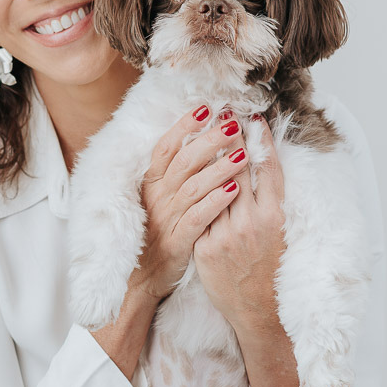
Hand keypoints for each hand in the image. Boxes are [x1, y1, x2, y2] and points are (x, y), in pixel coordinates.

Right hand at [131, 106, 250, 301]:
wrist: (143, 278)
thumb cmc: (158, 233)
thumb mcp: (160, 199)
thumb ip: (176, 173)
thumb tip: (198, 139)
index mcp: (151, 184)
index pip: (166, 147)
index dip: (184, 126)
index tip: (206, 108)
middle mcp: (157, 198)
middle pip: (184, 161)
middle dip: (210, 140)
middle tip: (234, 123)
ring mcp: (167, 219)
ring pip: (194, 187)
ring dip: (220, 167)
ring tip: (243, 152)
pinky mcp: (178, 241)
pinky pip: (198, 218)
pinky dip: (216, 201)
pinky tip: (235, 189)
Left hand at [192, 115, 286, 333]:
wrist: (257, 311)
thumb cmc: (270, 270)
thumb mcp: (277, 234)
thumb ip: (268, 204)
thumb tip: (260, 169)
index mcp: (275, 218)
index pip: (269, 170)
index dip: (263, 142)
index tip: (256, 119)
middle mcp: (252, 223)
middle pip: (240, 170)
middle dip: (232, 138)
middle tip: (226, 112)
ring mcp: (226, 235)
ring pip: (215, 185)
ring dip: (210, 156)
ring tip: (206, 130)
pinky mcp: (206, 248)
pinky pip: (198, 211)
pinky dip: (194, 188)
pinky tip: (188, 167)